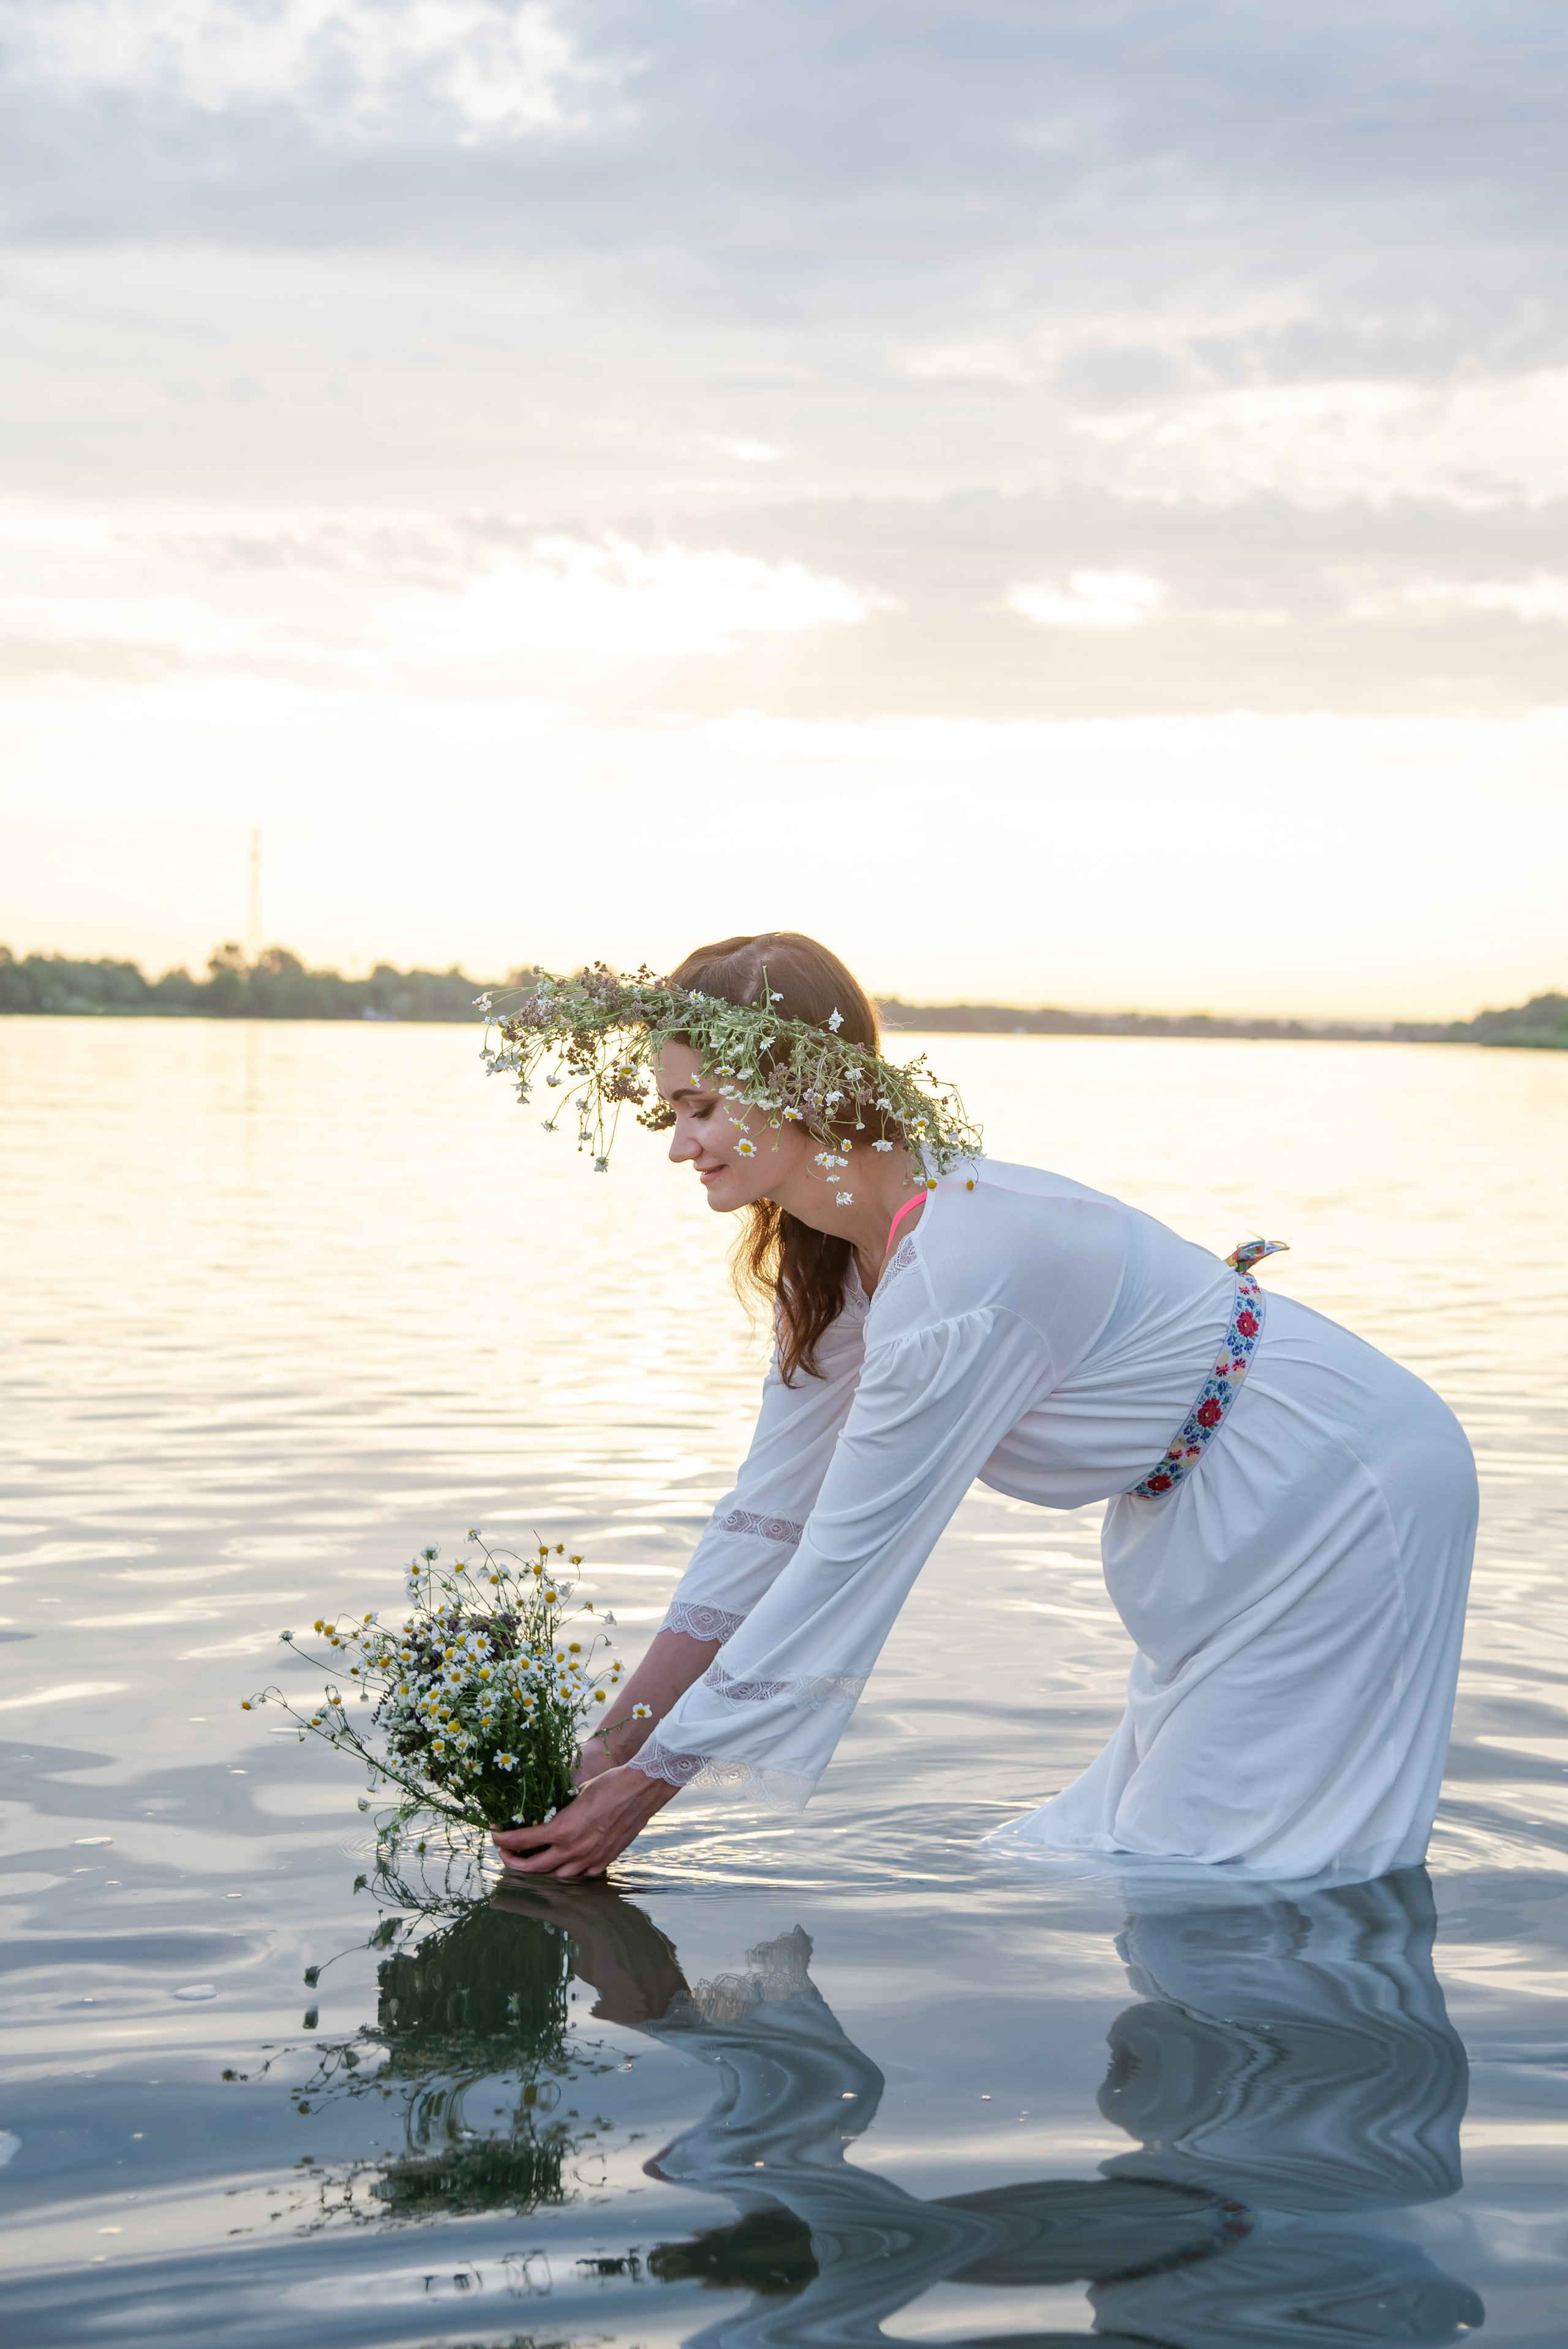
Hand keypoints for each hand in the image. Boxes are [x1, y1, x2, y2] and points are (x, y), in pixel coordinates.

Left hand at [490, 1764, 673, 1879]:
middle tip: (506, 1852)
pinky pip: (581, 1873)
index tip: (495, 1834)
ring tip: (534, 1858)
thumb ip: (558, 1810)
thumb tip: (544, 1813)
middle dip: (515, 1862)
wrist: (641, 1789)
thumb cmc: (608, 1783)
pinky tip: (566, 1860)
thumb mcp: (575, 1792)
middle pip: (534, 1867)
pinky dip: (569, 1869)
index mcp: (562, 1829)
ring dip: (541, 1869)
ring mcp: (590, 1858)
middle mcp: (574, 1849)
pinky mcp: (605, 1860)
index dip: (503, 1839)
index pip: (523, 1840)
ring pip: (557, 1875)